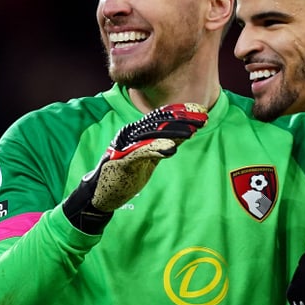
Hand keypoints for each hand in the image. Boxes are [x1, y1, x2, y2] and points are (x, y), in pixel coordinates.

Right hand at [62, 103, 207, 233]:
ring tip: (192, 131)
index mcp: (136, 132)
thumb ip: (164, 144)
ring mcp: (124, 146)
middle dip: (182, 120)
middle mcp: (130, 135)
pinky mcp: (120, 161)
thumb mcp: (150, 158)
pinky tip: (171, 148)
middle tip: (202, 118)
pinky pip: (140, 152)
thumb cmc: (126, 174)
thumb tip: (187, 132)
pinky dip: (156, 148)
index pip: (161, 118)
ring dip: (173, 132)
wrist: (102, 194)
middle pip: (159, 123)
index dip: (181, 113)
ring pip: (151, 135)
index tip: (201, 110)